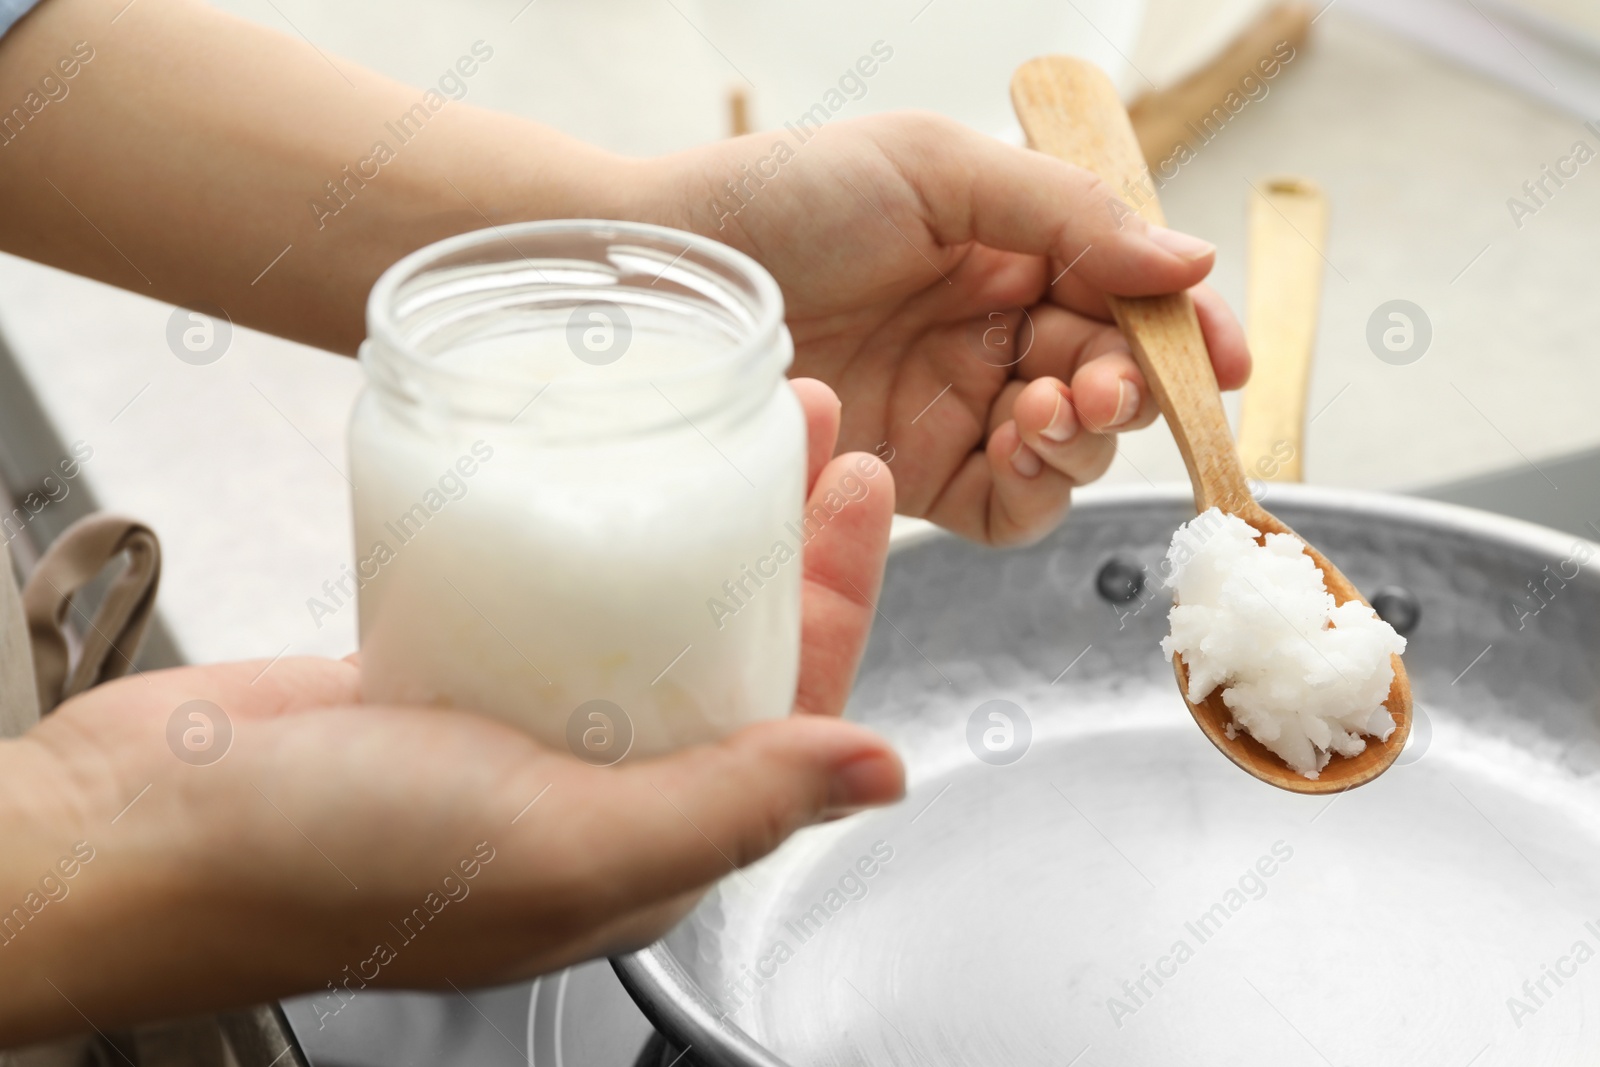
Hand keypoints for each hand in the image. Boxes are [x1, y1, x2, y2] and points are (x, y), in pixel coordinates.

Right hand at [0, 380, 901, 1044]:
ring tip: (728, 417)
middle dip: (786, 536)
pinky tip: (609, 465)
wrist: (139, 837)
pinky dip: (593, 527)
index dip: (841, 596)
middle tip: (809, 426)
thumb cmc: (335, 869)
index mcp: (652, 840)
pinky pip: (552, 593)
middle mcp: (601, 786)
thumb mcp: (565, 846)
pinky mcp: (448, 671)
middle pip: (731, 642)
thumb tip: (880, 775)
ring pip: (649, 607)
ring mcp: (524, 726)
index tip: (859, 490)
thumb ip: (729, 808)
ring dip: (700, 515)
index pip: (792, 710)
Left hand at [644, 112, 1250, 545]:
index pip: (1128, 296)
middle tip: (1103, 385)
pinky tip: (1017, 451)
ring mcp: (959, 409)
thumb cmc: (784, 197)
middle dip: (1133, 388)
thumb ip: (1066, 215)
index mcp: (1012, 250)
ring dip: (1088, 437)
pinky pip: (1012, 507)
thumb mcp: (933, 170)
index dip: (1185, 330)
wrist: (666, 280)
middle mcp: (995, 333)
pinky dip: (1039, 491)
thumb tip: (1188, 266)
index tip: (1224, 360)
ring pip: (1077, 449)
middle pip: (1115, 378)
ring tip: (1044, 411)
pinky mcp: (917, 478)